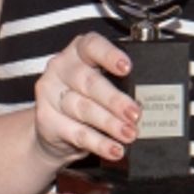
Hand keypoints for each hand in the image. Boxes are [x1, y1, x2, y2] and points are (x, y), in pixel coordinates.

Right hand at [32, 32, 138, 166]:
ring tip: (129, 134)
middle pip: (89, 82)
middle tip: (135, 114)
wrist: (54, 127)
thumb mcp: (102, 82)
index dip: (110, 55)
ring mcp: (50, 94)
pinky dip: (99, 143)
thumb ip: (121, 84)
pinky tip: (113, 148)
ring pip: (84, 109)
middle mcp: (61, 69)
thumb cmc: (86, 97)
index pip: (92, 46)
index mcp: (78, 52)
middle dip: (116, 100)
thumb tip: (147, 99)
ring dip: (110, 124)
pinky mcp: (46, 120)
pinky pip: (77, 133)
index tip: (127, 68)